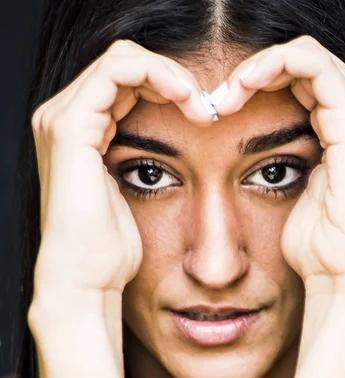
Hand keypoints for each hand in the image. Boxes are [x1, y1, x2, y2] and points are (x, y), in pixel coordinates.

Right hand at [30, 40, 214, 301]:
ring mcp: (62, 119)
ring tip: (204, 107)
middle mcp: (65, 119)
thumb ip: (145, 163)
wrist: (88, 280)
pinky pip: (118, 71)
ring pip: (124, 59)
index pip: (126, 83)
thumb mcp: (136, 196)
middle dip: (174, 79)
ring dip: (171, 76)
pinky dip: (158, 76)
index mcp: (79, 133)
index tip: (207, 114)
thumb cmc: (114, 250)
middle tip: (210, 108)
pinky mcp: (70, 128)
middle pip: (126, 66)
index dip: (169, 88)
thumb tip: (182, 154)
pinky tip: (190, 103)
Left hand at [215, 36, 344, 304]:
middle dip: (254, 72)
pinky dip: (272, 66)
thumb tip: (250, 160)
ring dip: (258, 66)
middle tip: (216, 99)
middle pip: (302, 63)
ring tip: (223, 96)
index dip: (258, 83)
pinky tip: (239, 90)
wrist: (343, 274)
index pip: (301, 79)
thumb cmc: (316, 246)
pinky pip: (312, 65)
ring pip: (305, 54)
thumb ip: (282, 165)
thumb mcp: (292, 195)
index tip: (218, 108)